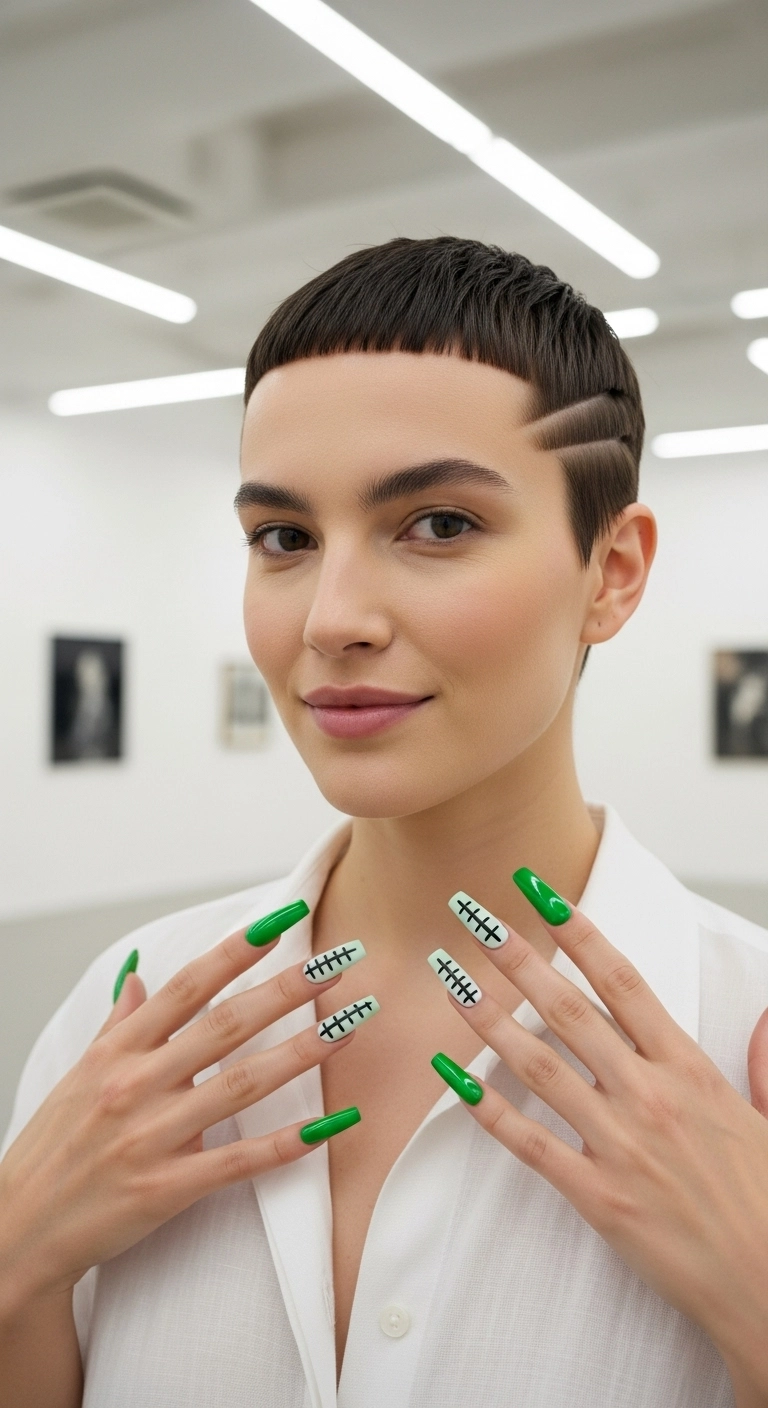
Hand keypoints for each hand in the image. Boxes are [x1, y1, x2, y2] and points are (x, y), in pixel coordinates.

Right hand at [0, 905, 366, 1319]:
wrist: (18, 1231)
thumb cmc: (53, 1149)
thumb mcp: (78, 1074)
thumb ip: (117, 1022)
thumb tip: (141, 975)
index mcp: (117, 1052)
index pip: (187, 987)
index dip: (236, 951)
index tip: (281, 920)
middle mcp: (136, 1085)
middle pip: (225, 1025)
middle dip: (287, 989)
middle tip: (336, 961)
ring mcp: (152, 1136)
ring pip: (242, 1084)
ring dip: (302, 1053)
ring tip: (350, 1026)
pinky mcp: (166, 1188)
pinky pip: (238, 1160)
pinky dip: (286, 1143)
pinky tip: (329, 1125)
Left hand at [432, 878, 767, 1406]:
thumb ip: (765, 1061)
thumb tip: (764, 1017)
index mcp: (690, 1070)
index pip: (623, 983)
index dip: (578, 933)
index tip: (539, 894)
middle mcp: (650, 1096)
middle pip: (569, 1010)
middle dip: (518, 957)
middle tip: (474, 915)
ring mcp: (620, 1146)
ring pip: (540, 1066)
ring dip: (489, 1017)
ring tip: (449, 978)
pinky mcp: (598, 1197)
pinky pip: (530, 1144)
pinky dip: (487, 1109)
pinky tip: (452, 1076)